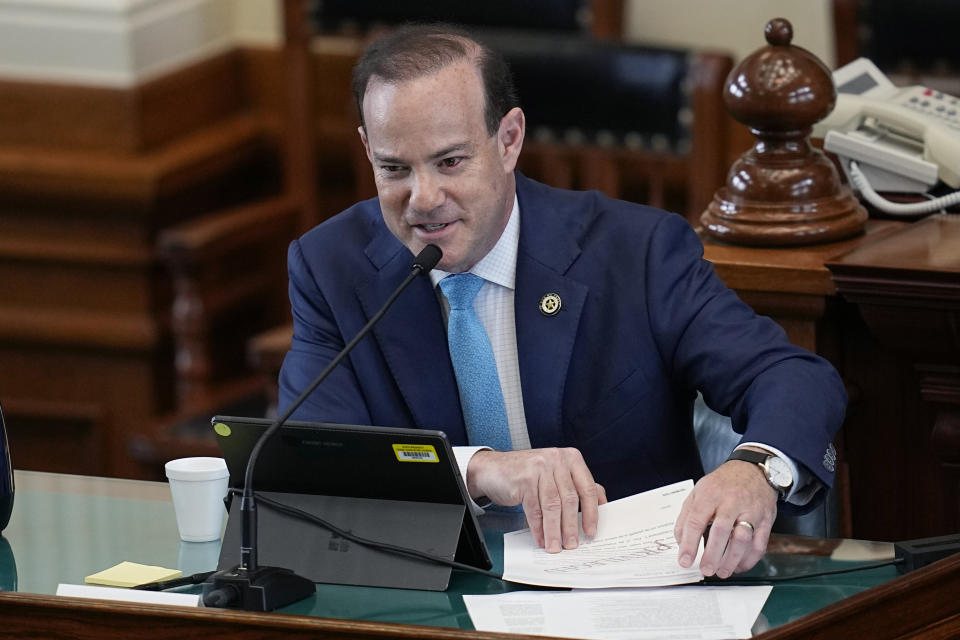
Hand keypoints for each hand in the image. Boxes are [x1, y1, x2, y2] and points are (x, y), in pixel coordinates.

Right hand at [466, 448, 606, 552]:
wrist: (493, 468)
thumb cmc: (528, 473)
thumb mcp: (556, 473)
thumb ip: (577, 485)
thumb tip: (600, 504)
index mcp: (570, 458)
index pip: (587, 488)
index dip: (591, 512)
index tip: (591, 531)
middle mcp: (556, 460)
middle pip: (569, 499)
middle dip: (571, 526)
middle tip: (572, 544)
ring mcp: (539, 467)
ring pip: (552, 505)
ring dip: (554, 530)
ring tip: (555, 546)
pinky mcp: (523, 479)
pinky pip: (534, 509)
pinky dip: (538, 527)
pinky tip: (541, 538)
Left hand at [673, 456, 777, 577]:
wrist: (754, 470)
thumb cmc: (723, 484)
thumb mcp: (698, 491)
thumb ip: (686, 515)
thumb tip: (680, 541)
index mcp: (710, 493)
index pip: (696, 520)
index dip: (689, 544)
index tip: (684, 561)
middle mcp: (731, 501)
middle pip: (721, 531)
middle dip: (712, 555)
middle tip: (705, 570)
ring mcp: (751, 510)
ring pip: (742, 539)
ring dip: (731, 560)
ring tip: (721, 572)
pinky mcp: (766, 519)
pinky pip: (760, 543)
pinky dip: (749, 559)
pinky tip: (738, 566)